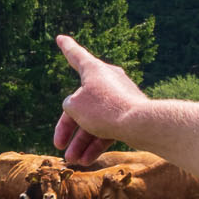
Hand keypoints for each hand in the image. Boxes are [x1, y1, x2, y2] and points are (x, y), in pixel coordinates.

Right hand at [53, 35, 144, 164]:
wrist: (141, 124)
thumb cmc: (104, 110)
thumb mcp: (74, 107)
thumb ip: (71, 106)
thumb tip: (78, 111)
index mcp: (94, 70)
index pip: (75, 55)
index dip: (66, 48)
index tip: (61, 38)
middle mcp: (107, 80)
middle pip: (81, 104)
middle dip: (68, 128)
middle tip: (58, 145)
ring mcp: (120, 98)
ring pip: (94, 120)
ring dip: (82, 141)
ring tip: (73, 160)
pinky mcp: (129, 115)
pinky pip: (108, 128)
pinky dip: (97, 143)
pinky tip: (88, 160)